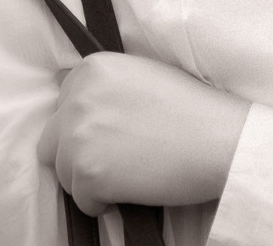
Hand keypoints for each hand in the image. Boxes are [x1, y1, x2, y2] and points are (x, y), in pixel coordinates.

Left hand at [36, 52, 248, 214]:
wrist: (219, 139)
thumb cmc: (190, 109)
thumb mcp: (141, 76)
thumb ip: (103, 85)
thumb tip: (66, 92)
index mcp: (91, 69)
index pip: (62, 104)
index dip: (86, 125)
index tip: (110, 135)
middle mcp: (77, 98)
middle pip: (53, 141)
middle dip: (77, 154)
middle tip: (115, 160)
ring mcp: (79, 136)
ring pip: (63, 173)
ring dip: (89, 180)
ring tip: (127, 174)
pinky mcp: (89, 173)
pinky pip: (81, 200)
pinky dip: (102, 203)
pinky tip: (130, 190)